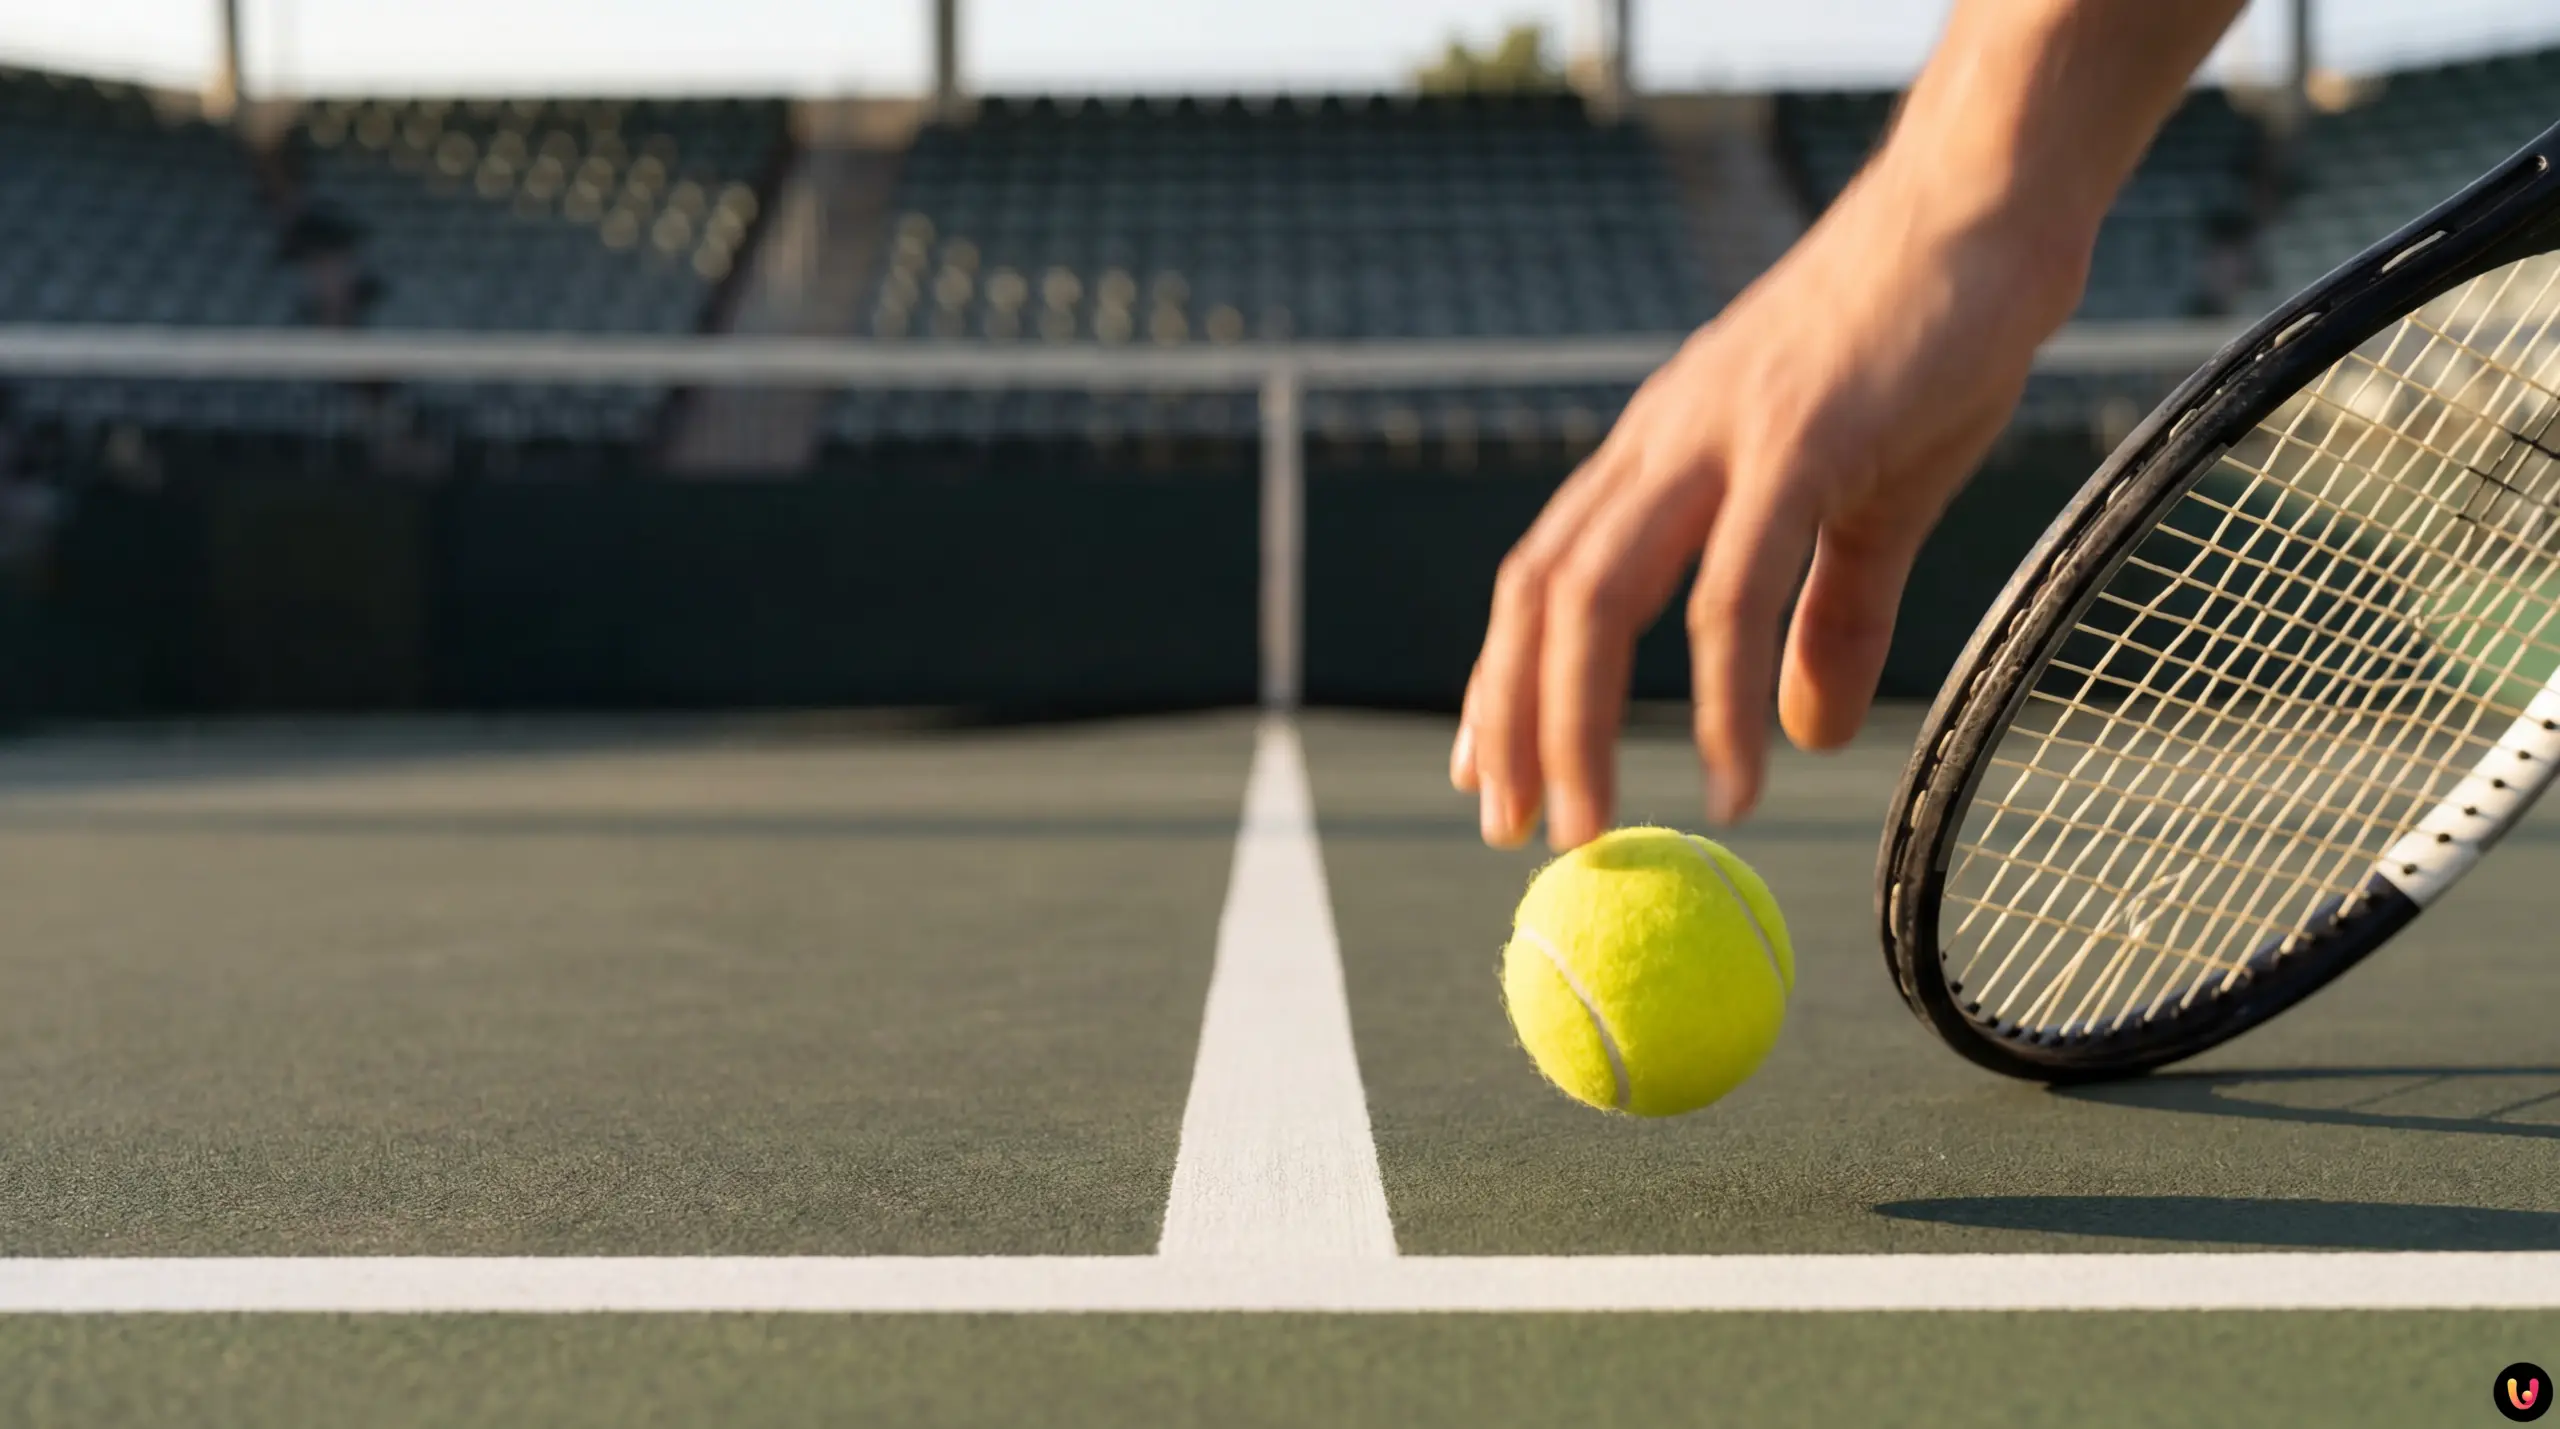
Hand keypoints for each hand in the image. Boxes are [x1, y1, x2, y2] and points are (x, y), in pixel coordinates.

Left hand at [1451, 163, 2088, 847]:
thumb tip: (1805, 733)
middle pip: (1542, 595)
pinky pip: (1732, 588)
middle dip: (1512, 719)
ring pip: (1601, 596)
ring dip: (1580, 724)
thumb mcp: (1870, 502)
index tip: (1487, 776)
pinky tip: (1733, 778)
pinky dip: (1722, 695)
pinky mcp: (1799, 439)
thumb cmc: (1924, 344)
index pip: (1544, 574)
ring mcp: (1720, 436)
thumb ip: (1828, 616)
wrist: (1986, 214)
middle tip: (1512, 830)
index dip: (1504, 678)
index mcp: (1660, 450)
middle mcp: (1661, 441)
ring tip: (1593, 832)